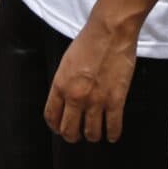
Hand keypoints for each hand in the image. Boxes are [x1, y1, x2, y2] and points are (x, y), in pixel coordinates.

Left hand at [44, 10, 137, 142]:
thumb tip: (67, 99)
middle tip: (76, 136)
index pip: (51, 116)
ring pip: (91, 133)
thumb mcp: (66, 62)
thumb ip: (65, 83)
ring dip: (92, 136)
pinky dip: (112, 134)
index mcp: (60, 85)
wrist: (110, 33)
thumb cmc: (88, 42)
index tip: (59, 129)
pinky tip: (111, 135)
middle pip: (69, 130)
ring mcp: (96, 100)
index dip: (55, 126)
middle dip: (72, 136)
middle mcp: (75, 96)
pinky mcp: (116, 101)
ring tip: (94, 134)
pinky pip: (113, 127)